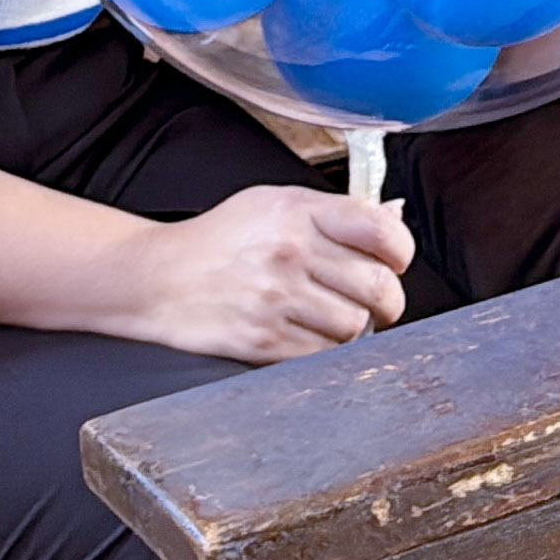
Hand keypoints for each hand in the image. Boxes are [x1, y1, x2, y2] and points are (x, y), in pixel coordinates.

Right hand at [109, 185, 414, 363]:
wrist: (158, 277)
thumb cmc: (219, 239)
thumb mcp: (273, 204)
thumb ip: (334, 212)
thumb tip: (395, 216)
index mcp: (297, 210)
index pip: (381, 230)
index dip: (401, 252)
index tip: (396, 262)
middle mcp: (289, 251)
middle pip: (378, 286)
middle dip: (388, 300)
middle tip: (377, 302)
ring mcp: (276, 298)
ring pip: (356, 326)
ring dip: (354, 328)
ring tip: (333, 317)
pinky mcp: (263, 340)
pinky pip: (324, 355)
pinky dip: (326, 351)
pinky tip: (309, 335)